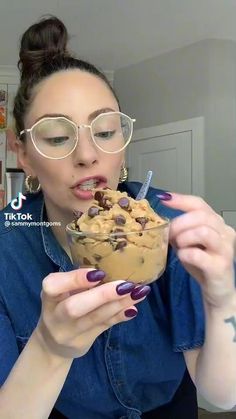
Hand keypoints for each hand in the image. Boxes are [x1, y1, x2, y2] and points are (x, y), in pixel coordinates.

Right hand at [36, 269, 149, 358]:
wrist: (52, 343)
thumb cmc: (61, 305)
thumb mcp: (62, 291)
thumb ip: (79, 281)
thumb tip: (110, 267)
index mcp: (49, 295)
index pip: (53, 286)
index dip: (75, 279)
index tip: (98, 273)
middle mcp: (55, 315)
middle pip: (74, 307)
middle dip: (102, 295)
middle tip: (126, 285)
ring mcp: (69, 331)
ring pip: (94, 318)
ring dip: (118, 304)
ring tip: (138, 292)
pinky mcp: (83, 341)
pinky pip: (104, 327)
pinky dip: (120, 316)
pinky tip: (133, 308)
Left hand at [159, 193, 235, 308]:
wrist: (217, 290)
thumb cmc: (202, 264)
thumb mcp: (188, 243)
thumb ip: (179, 231)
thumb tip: (161, 224)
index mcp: (216, 223)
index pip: (200, 204)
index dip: (181, 200)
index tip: (163, 199)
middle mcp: (225, 233)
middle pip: (201, 216)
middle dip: (179, 223)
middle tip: (169, 235)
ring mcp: (224, 249)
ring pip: (203, 232)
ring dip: (184, 238)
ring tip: (178, 247)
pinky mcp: (220, 266)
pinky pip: (198, 254)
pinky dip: (185, 254)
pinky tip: (183, 257)